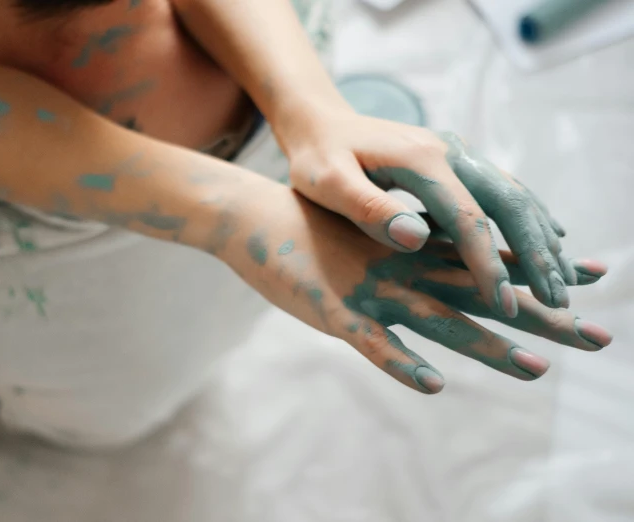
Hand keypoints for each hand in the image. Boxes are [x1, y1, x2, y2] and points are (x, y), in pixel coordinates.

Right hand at [221, 188, 611, 393]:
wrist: (255, 214)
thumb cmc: (313, 223)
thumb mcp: (367, 226)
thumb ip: (404, 239)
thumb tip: (438, 245)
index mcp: (413, 247)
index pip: (489, 258)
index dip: (540, 268)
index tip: (595, 274)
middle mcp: (405, 267)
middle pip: (483, 294)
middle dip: (541, 315)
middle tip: (598, 335)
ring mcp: (372, 291)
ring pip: (440, 322)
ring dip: (488, 346)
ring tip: (537, 369)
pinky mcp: (334, 312)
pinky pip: (372, 344)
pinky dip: (402, 363)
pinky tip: (433, 384)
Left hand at [277, 108, 573, 316]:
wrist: (321, 124)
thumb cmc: (316, 157)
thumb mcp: (326, 182)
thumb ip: (368, 207)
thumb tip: (415, 238)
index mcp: (419, 161)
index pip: (467, 219)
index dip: (487, 265)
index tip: (502, 306)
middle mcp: (448, 152)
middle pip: (509, 203)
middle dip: (536, 254)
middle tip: (557, 302)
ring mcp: (456, 154)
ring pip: (514, 194)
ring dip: (541, 236)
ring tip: (564, 279)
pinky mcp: (454, 162)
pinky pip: (502, 190)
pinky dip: (528, 218)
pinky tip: (547, 239)